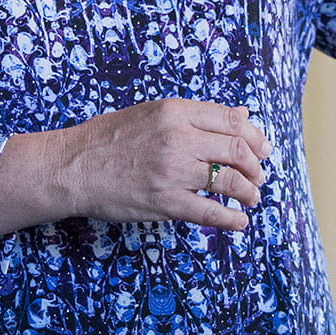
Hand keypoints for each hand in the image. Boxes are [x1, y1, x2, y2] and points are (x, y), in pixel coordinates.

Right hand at [0, 99, 270, 235]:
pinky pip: (209, 212)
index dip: (255, 136)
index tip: (262, 149)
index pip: (232, 120)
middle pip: (236, 150)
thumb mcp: (151, 113)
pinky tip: (239, 223)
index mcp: (175, 111)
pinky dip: (230, 220)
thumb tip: (241, 113)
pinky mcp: (166, 202)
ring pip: (229, 181)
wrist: (73, 167)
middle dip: (255, 166)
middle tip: (259, 176)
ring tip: (251, 198)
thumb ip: (195, 115)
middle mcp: (178, 138)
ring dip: (248, 192)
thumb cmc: (107, 138)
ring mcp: (173, 171)